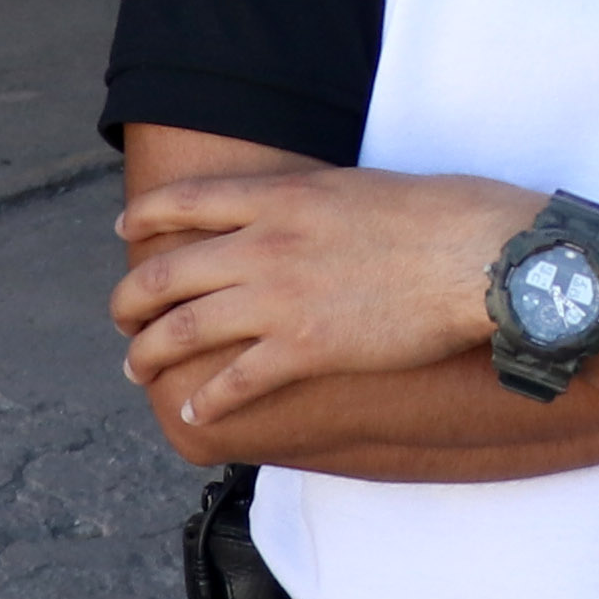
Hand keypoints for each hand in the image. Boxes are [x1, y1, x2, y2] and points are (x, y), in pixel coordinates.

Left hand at [111, 163, 537, 433]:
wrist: (478, 256)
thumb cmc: (438, 213)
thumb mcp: (356, 186)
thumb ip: (310, 200)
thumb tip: (297, 212)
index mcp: (278, 196)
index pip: (184, 202)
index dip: (145, 216)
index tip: (125, 228)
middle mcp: (263, 245)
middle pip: (164, 273)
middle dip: (129, 300)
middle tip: (120, 318)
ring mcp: (278, 299)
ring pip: (181, 329)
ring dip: (148, 353)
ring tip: (136, 368)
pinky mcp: (304, 350)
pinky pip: (236, 381)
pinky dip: (208, 400)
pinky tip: (197, 412)